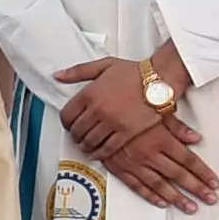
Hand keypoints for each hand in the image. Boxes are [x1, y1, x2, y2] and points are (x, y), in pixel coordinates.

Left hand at [52, 55, 169, 159]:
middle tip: (77, 136)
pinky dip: (99, 153)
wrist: (160, 80)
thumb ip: (78, 72)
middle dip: (75, 135)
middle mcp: (98, 109)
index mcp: (89, 94)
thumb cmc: (134, 72)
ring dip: (85, 146)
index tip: (68, 124)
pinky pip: (107, 148)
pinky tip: (97, 153)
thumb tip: (58, 75)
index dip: (65, 123)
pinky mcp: (126, 133)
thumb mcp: (103, 66)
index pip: (66, 115)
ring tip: (85, 145)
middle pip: (76, 130)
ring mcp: (112, 122)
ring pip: (89, 141)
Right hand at [105, 113, 218, 211]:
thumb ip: (177, 127)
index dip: (204, 173)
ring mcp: (134, 163)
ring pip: (160, 185)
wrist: (97, 111)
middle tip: (210, 199)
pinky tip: (163, 203)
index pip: (189, 160)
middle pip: (179, 175)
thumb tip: (196, 138)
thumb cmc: (128, 107)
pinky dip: (151, 196)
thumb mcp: (156, 111)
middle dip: (197, 188)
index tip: (215, 183)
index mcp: (161, 139)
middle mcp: (150, 154)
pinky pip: (138, 186)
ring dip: (177, 198)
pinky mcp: (120, 168)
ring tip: (191, 207)